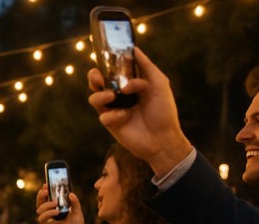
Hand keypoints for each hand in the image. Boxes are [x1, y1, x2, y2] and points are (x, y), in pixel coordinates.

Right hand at [35, 185, 86, 223]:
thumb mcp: (78, 211)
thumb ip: (75, 202)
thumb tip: (70, 193)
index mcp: (56, 206)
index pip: (47, 196)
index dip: (45, 189)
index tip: (46, 184)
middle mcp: (50, 211)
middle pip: (40, 200)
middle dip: (41, 194)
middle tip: (46, 190)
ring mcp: (47, 217)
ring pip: (39, 208)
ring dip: (46, 204)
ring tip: (56, 204)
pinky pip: (41, 217)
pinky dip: (48, 213)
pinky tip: (56, 212)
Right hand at [87, 47, 191, 176]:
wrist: (162, 139)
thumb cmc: (164, 112)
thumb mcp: (159, 84)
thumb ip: (146, 66)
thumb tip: (134, 49)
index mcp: (130, 83)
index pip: (113, 69)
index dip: (107, 62)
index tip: (106, 57)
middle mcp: (119, 95)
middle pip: (97, 82)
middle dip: (94, 76)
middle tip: (99, 77)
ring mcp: (114, 109)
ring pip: (94, 98)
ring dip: (100, 94)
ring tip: (112, 96)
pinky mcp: (111, 123)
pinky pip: (103, 116)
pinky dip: (113, 114)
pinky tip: (125, 116)